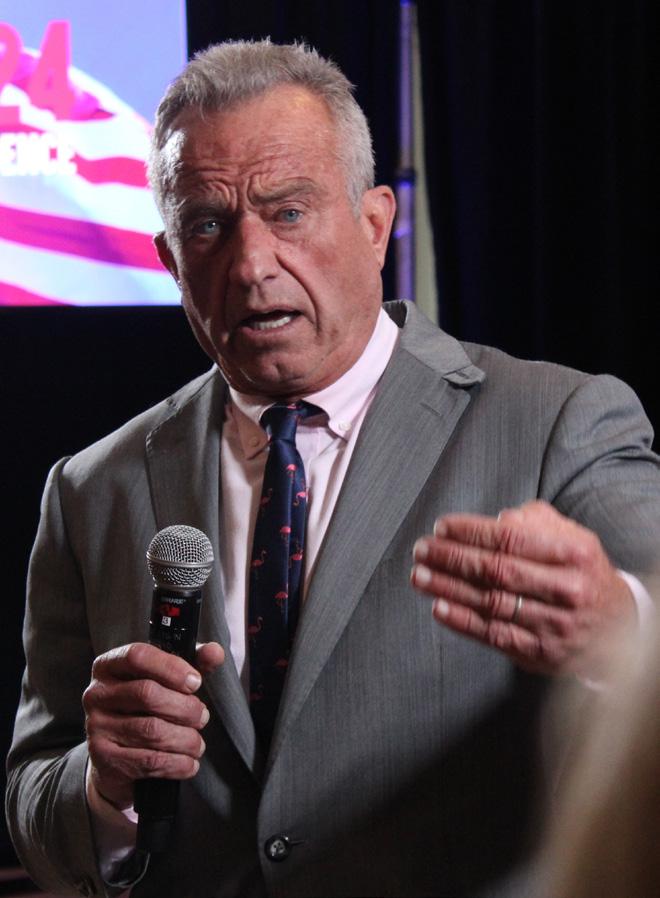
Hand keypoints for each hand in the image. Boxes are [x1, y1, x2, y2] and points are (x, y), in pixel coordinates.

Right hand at [83, 641, 223, 809]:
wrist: (116, 756)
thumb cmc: (146, 708)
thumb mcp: (167, 679)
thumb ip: (192, 662)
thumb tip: (214, 652)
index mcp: (110, 665)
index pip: (138, 656)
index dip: (171, 667)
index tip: (196, 682)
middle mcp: (97, 693)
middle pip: (148, 693)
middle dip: (185, 707)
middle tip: (202, 716)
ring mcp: (96, 725)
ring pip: (151, 730)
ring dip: (185, 739)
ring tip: (197, 743)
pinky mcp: (103, 757)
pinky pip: (148, 760)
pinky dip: (177, 763)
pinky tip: (189, 763)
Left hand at [410, 500, 635, 678]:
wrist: (620, 630)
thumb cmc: (583, 575)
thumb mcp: (573, 538)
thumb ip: (535, 522)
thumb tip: (496, 521)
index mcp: (574, 554)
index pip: (511, 539)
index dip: (471, 532)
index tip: (441, 527)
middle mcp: (565, 589)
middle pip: (496, 570)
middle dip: (451, 558)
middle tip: (421, 550)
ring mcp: (553, 624)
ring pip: (490, 603)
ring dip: (448, 588)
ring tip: (419, 575)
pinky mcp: (540, 653)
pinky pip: (494, 635)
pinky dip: (462, 621)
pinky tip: (438, 607)